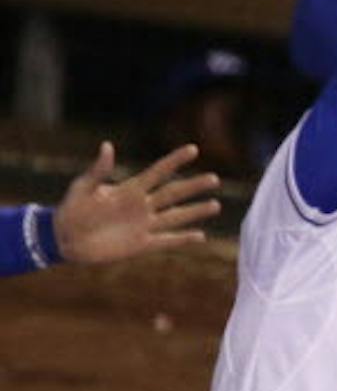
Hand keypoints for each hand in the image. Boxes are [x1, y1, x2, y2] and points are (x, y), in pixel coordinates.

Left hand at [51, 142, 221, 263]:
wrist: (66, 239)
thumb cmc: (71, 210)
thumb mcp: (83, 187)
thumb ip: (99, 170)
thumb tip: (108, 146)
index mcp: (129, 189)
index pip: (158, 172)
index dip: (175, 161)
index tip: (193, 149)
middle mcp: (142, 206)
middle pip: (173, 194)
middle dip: (194, 186)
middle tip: (215, 179)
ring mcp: (144, 225)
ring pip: (176, 216)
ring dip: (196, 211)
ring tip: (216, 205)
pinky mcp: (142, 245)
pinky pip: (167, 241)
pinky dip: (184, 239)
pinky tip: (201, 236)